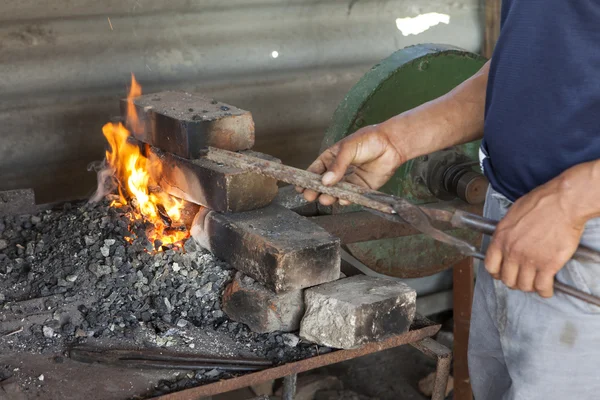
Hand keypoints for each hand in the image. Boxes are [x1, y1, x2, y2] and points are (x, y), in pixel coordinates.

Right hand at [298, 124, 404, 205]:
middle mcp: (339, 170)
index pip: (316, 170)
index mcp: (331, 158)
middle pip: (324, 184)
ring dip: (330, 196)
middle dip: (316, 190)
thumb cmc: (368, 140)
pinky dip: (346, 198)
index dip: (307, 179)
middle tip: (310, 196)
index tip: (299, 187)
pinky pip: (351, 195)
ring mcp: (350, 179)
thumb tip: (325, 181)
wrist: (391, 144)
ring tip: (325, 199)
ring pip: (336, 191)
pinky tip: (342, 199)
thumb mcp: (348, 149)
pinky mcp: (362, 187)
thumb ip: (337, 166)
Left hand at [484, 181, 585, 297]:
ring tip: (534, 283)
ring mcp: (529, 260)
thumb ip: (507, 231)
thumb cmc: (540, 203)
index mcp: (501, 239)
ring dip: (529, 287)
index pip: (490, 266)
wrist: (562, 204)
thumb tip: (507, 238)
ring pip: (524, 285)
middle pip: (507, 279)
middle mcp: (512, 252)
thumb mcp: (512, 214)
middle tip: (521, 278)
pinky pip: (542, 287)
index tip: (502, 273)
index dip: (497, 273)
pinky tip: (546, 288)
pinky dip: (545, 291)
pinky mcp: (548, 265)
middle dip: (514, 281)